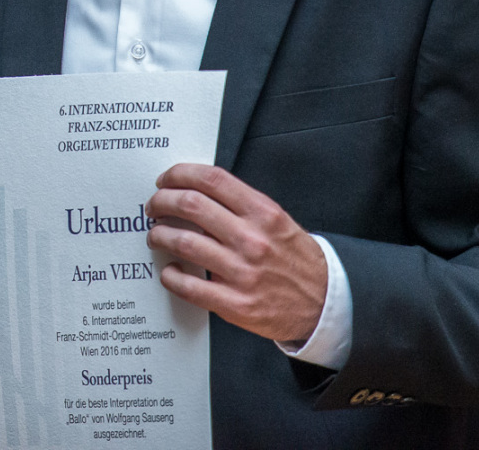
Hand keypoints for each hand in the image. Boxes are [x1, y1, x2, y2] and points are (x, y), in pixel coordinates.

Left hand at [145, 162, 326, 342]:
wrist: (325, 304)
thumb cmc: (294, 258)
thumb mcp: (276, 220)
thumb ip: (239, 204)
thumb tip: (193, 189)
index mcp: (263, 213)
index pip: (211, 180)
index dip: (179, 174)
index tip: (165, 180)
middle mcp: (252, 240)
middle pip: (189, 205)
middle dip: (160, 201)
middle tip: (153, 206)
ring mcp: (243, 273)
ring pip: (182, 242)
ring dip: (159, 235)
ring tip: (156, 235)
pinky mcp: (236, 304)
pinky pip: (188, 285)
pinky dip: (170, 275)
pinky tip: (170, 270)